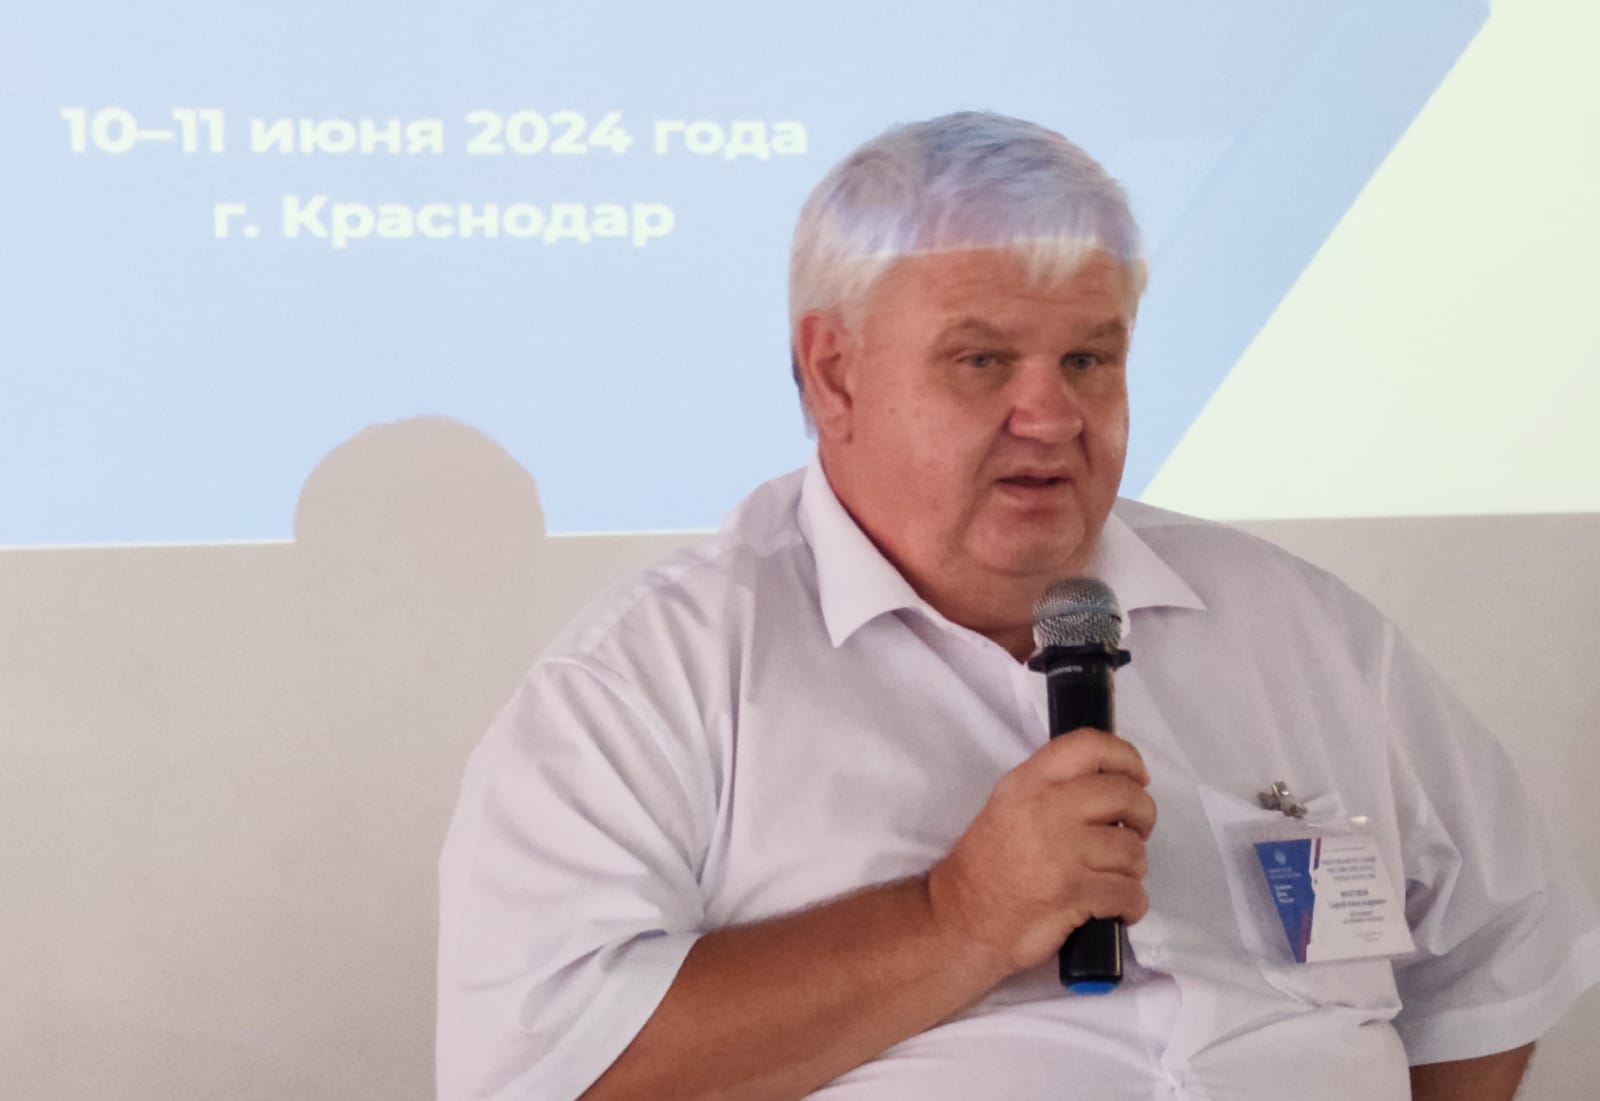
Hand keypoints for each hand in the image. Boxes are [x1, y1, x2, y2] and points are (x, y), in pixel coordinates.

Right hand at [927, 729, 1154, 976]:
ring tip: (1115, 876)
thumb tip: (1111, 785)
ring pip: (1132, 850)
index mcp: (1029, 783)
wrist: (962, 919)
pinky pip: (1129, 893)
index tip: (1137, 778)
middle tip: (1134, 832)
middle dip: (1142, 816)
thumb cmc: (988, 865)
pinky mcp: (1075, 893)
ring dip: (1133, 867)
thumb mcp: (1008, 806)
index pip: (1089, 745)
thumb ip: (1052, 788)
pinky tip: (1117, 907)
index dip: (1125, 757)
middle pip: (1124, 795)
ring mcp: (1063, 852)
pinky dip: (1132, 904)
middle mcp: (1047, 808)